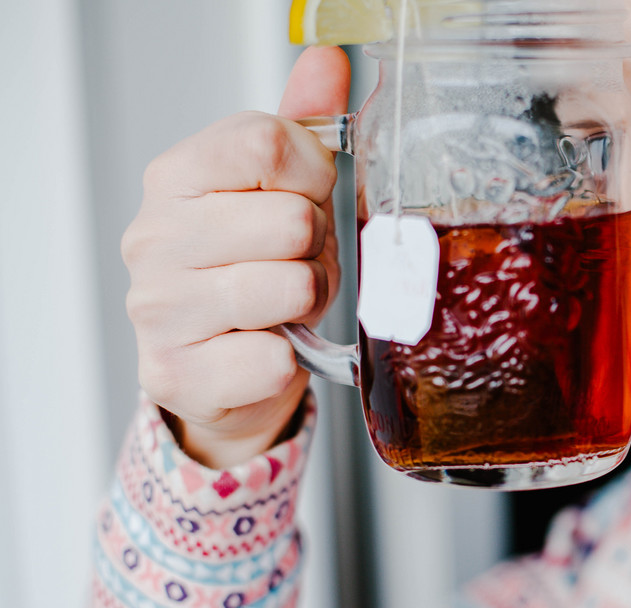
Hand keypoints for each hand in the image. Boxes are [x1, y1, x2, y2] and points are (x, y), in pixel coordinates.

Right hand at [122, 47, 351, 467]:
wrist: (225, 368)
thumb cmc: (259, 268)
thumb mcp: (284, 189)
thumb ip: (304, 124)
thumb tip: (328, 61)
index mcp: (177, 177)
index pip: (268, 143)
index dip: (316, 175)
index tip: (310, 198)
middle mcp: (154, 237)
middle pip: (292, 219)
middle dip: (318, 248)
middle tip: (296, 263)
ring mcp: (158, 308)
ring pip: (292, 286)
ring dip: (309, 300)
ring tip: (286, 304)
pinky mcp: (175, 373)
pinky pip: (274, 357)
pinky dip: (290, 358)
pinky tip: (266, 347)